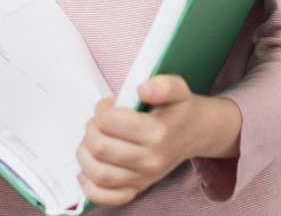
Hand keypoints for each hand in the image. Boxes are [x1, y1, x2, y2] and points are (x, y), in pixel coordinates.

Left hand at [76, 76, 241, 206]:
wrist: (196, 133)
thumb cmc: (180, 110)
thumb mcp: (178, 88)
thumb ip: (163, 84)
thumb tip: (142, 89)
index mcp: (158, 132)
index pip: (111, 122)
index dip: (101, 110)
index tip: (106, 105)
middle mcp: (151, 159)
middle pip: (101, 148)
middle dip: (91, 129)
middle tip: (98, 121)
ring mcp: (143, 178)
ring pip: (99, 173)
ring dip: (85, 155)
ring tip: (91, 140)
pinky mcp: (138, 189)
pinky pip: (107, 198)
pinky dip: (90, 187)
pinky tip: (86, 171)